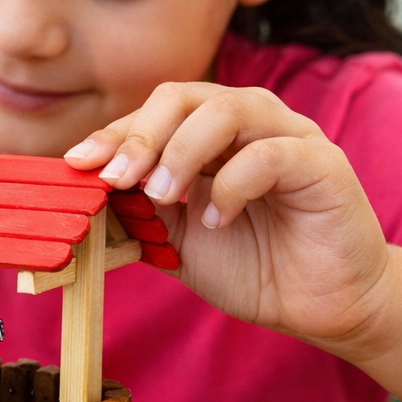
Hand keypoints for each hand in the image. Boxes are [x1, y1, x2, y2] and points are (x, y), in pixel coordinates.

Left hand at [64, 82, 390, 347]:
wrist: (319, 305)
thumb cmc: (250, 264)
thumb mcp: (176, 239)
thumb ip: (137, 212)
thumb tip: (84, 196)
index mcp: (209, 134)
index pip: (153, 113)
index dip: (113, 135)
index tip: (78, 163)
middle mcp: (247, 122)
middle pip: (184, 96)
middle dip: (141, 136)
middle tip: (115, 178)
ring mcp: (287, 135)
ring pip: (226, 110)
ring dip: (181, 153)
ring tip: (162, 196)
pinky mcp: (323, 162)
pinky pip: (271, 153)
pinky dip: (233, 184)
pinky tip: (218, 220)